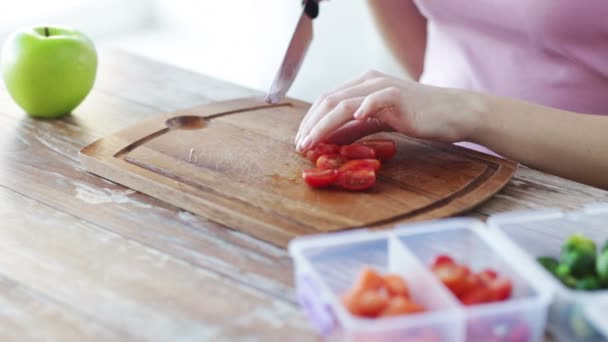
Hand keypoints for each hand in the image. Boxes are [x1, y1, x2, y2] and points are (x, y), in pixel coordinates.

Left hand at [295, 70, 482, 151]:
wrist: (454, 113)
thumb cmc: (419, 117)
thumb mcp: (380, 123)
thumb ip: (356, 129)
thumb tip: (330, 140)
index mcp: (362, 85)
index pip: (327, 101)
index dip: (310, 121)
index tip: (301, 141)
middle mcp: (369, 82)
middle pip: (329, 101)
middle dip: (311, 124)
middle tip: (301, 146)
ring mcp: (383, 87)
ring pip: (344, 103)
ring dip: (324, 124)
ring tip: (312, 143)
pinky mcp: (399, 96)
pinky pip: (375, 100)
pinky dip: (362, 109)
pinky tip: (352, 121)